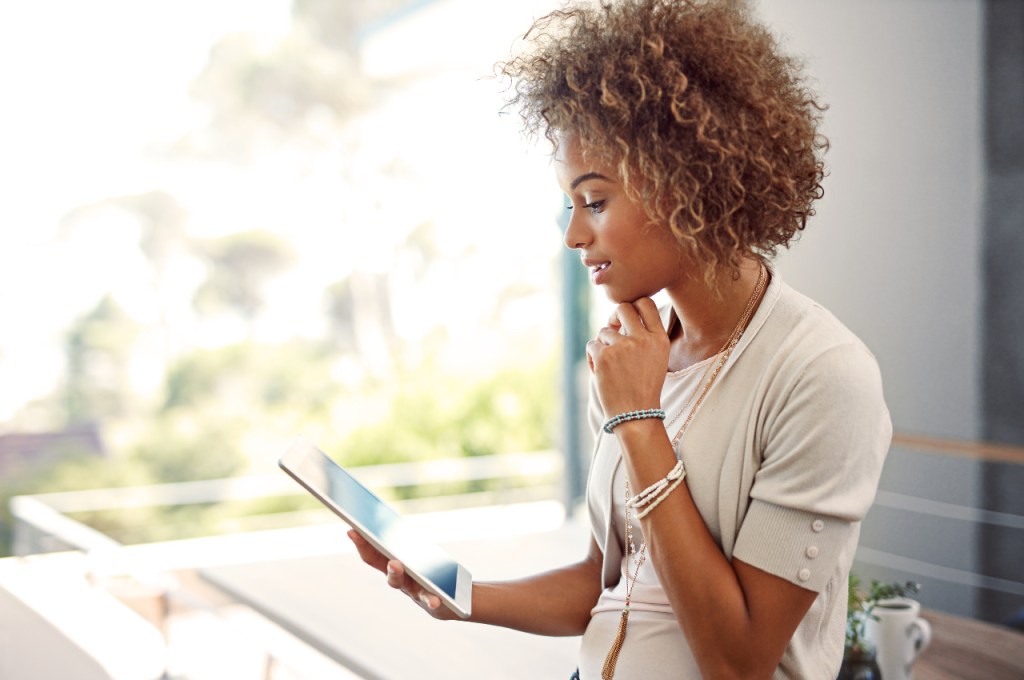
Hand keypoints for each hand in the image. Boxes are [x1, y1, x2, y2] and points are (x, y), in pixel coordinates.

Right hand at [347, 530, 458, 620]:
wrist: (448, 599)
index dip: (361, 542)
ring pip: (397, 581)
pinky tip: (435, 599)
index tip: (351, 529)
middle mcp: (397, 576)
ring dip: (394, 572)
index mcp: (392, 562)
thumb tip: (391, 517)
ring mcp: (410, 589)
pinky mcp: (428, 599)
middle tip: (363, 537)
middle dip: (369, 550)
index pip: (372, 552)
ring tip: (394, 564)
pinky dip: (430, 599)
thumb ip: (406, 540)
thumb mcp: (417, 555)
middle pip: (380, 564)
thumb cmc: (428, 573)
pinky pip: (427, 599)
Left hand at [586, 298, 669, 417]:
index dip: (633, 305)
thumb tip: (620, 318)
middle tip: (612, 328)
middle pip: (622, 308)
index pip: (646, 303)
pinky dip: (592, 357)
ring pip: (604, 331)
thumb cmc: (644, 388)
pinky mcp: (604, 356)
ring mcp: (623, 346)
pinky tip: (600, 371)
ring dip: (603, 345)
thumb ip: (644, 337)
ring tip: (610, 366)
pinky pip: (592, 345)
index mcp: (660, 339)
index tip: (627, 317)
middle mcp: (643, 339)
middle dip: (614, 316)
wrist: (636, 415)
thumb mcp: (656, 359)